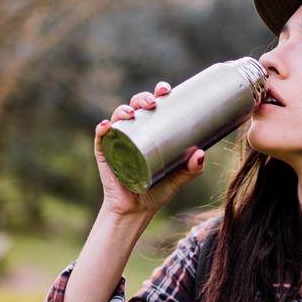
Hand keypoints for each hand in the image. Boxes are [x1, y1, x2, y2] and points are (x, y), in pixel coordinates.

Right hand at [93, 81, 205, 217]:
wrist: (136, 212)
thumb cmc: (157, 190)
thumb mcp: (178, 178)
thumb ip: (191, 169)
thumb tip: (201, 154)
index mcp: (150, 130)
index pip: (153, 105)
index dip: (158, 93)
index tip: (166, 90)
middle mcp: (133, 132)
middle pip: (135, 106)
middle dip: (141, 98)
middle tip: (152, 103)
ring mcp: (117, 142)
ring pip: (117, 118)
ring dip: (122, 110)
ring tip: (131, 113)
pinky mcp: (105, 155)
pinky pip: (100, 139)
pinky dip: (102, 130)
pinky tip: (106, 126)